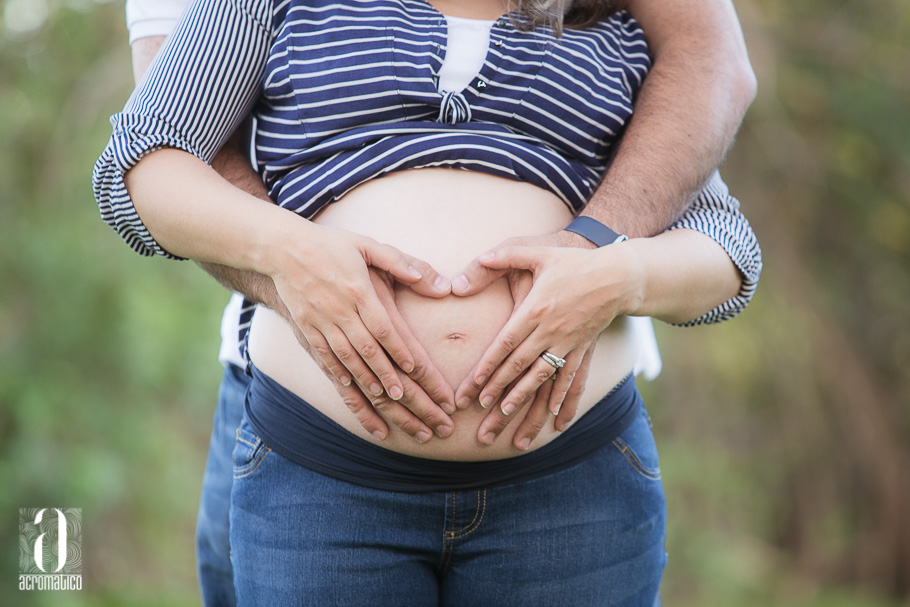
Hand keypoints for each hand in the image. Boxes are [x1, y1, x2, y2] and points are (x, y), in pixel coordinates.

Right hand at [268, 222, 452, 413]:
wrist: (281, 247)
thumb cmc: (330, 244)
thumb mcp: (366, 245)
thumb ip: (399, 262)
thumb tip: (434, 280)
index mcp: (358, 290)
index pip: (382, 326)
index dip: (398, 349)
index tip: (413, 368)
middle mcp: (339, 309)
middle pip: (366, 348)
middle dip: (386, 374)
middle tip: (403, 396)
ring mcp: (320, 320)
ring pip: (346, 357)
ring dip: (365, 379)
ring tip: (383, 398)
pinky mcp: (306, 326)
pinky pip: (323, 355)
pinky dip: (337, 373)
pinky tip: (350, 386)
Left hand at [452, 234, 641, 446]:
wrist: (618, 274)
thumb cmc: (574, 262)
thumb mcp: (538, 253)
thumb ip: (505, 256)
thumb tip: (478, 258)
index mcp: (535, 309)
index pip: (506, 343)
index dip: (489, 366)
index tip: (474, 385)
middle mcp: (551, 330)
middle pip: (519, 365)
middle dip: (498, 389)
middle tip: (481, 410)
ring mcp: (569, 342)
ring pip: (543, 377)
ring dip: (524, 399)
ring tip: (506, 416)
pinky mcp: (584, 348)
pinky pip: (572, 379)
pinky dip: (563, 400)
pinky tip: (555, 421)